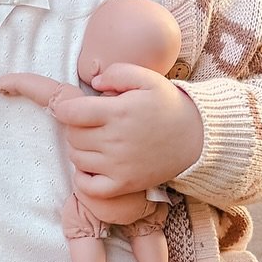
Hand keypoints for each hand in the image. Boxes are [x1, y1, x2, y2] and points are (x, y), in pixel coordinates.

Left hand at [48, 63, 204, 207]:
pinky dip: (83, 178)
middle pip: (71, 135)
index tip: (73, 108)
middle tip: (92, 122)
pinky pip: (88, 188)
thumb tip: (93, 84)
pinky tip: (93, 166)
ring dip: (80, 148)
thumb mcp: (147, 78)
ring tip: (97, 139)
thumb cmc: (168, 105)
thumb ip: (117, 73)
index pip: (69, 112)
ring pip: (76, 158)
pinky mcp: (124, 184)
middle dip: (75, 126)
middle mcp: (116, 141)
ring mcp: (119, 166)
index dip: (65, 108)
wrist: (197, 138)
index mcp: (119, 112)